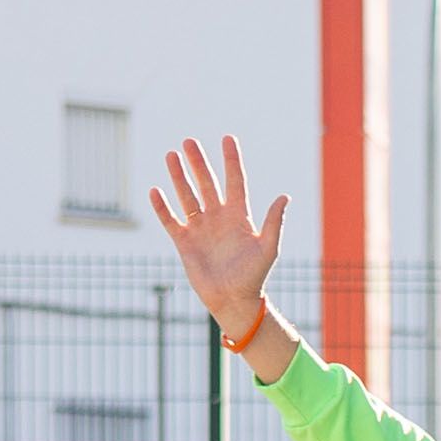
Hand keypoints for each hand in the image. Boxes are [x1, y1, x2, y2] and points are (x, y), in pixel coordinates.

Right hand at [147, 135, 290, 346]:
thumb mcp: (268, 248)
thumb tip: (285, 197)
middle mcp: (218, 218)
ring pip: (186, 196)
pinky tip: (155, 190)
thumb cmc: (254, 276)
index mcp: (239, 217)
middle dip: (198, 163)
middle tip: (189, 142)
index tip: (228, 138)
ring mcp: (200, 229)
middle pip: (206, 183)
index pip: (235, 181)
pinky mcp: (184, 242)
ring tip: (171, 155)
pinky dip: (162, 207)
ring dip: (178, 177)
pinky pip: (171, 220)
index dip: (232, 160)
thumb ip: (274, 222)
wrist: (234, 301)